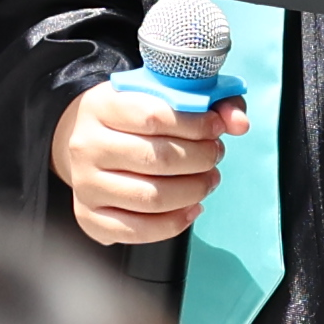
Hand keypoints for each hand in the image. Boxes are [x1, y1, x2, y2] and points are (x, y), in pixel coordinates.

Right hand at [53, 79, 245, 245]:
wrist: (86, 140)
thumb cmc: (130, 116)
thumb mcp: (162, 93)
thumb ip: (207, 99)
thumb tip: (238, 122)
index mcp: (101, 107)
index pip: (154, 117)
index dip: (195, 125)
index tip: (215, 128)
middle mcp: (87, 146)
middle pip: (158, 159)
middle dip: (201, 159)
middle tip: (215, 155)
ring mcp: (86, 185)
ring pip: (153, 198)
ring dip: (194, 191)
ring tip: (207, 180)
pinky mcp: (90, 217)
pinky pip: (139, 230)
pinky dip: (175, 223)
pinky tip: (191, 207)